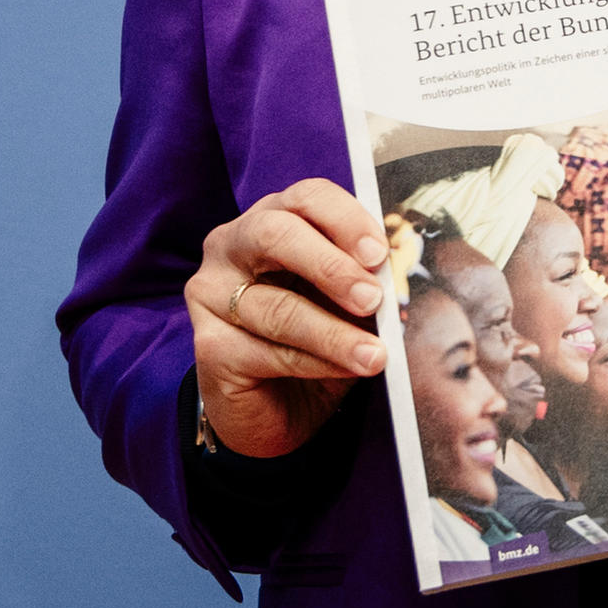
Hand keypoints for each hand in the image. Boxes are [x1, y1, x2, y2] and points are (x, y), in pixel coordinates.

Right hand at [184, 178, 388, 458]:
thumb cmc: (314, 340)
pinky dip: (316, 362)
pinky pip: (268, 351)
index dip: (346, 220)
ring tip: (375, 355)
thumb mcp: (345, 303)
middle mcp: (231, 246)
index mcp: (271, 219)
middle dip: (331, 267)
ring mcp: (211, 294)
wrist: (275, 409)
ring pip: (278, 306)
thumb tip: (397, 276)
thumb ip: (365, 281)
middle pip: (275, 234)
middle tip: (373, 298)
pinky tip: (346, 370)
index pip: (306, 198)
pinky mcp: (209, 345)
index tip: (380, 254)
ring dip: (334, 333)